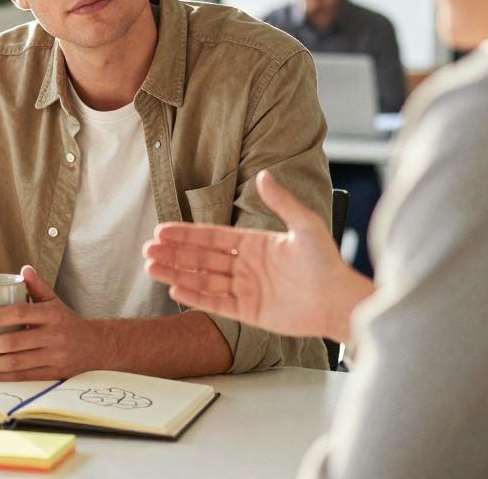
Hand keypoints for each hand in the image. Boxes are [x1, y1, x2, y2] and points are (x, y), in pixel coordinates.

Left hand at [0, 265, 97, 380]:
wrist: (96, 348)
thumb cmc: (67, 322)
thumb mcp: (55, 302)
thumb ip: (37, 286)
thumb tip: (23, 268)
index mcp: (52, 314)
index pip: (21, 313)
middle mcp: (54, 336)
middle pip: (14, 342)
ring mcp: (54, 357)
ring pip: (16, 363)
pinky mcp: (52, 374)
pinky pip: (22, 377)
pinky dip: (0, 377)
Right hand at [143, 170, 373, 342]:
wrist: (340, 301)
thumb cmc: (326, 262)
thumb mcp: (305, 225)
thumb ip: (282, 202)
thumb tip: (264, 174)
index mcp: (253, 243)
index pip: (211, 236)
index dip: (186, 233)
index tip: (162, 230)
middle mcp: (245, 265)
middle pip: (201, 258)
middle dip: (174, 253)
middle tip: (148, 249)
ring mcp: (245, 289)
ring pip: (203, 279)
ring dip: (177, 273)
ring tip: (151, 267)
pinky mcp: (248, 312)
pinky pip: (216, 303)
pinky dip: (195, 297)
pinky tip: (175, 289)